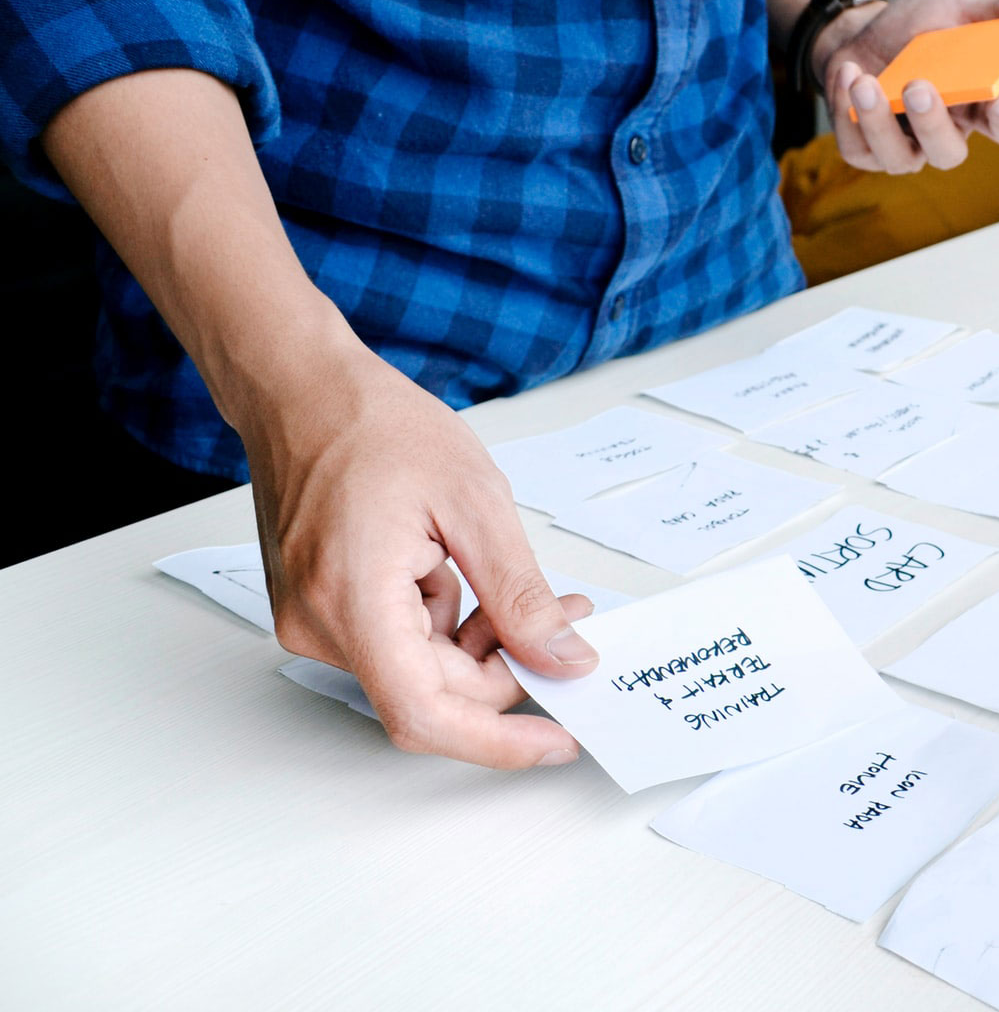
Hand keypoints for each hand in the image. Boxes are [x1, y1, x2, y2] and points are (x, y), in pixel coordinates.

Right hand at [243, 338, 599, 768]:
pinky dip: (444, 624)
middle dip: (507, 668)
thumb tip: (564, 658)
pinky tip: (462, 572)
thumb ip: (521, 594)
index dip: (498, 742)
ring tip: (517, 581)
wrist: (298, 387)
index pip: (426, 715)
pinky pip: (397, 644)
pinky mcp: (319, 609)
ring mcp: (312, 620)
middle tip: (568, 620)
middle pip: (432, 694)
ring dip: (479, 643)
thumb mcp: (476, 502)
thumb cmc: (373, 423)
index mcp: (353, 601)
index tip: (557, 742)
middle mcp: (319, 625)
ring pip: (420, 671)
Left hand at [817, 0, 998, 173]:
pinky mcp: (865, 150)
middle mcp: (943, 134)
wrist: (863, 35)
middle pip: (949, 154)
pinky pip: (857, 148)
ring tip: (865, 81)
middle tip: (919, 86)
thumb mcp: (964, 9)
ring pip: (900, 160)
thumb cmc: (919, 30)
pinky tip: (848, 73)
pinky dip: (848, 112)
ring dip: (880, 123)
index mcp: (976, 107)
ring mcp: (904, 147)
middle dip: (933, 125)